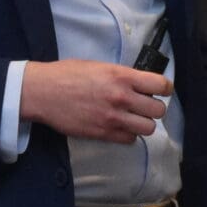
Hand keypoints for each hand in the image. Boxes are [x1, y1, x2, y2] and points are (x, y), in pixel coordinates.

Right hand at [20, 58, 169, 142]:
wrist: (43, 92)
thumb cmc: (66, 74)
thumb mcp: (98, 66)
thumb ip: (121, 76)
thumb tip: (138, 83)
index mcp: (121, 76)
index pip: (160, 85)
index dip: (164, 88)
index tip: (160, 90)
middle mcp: (121, 97)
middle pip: (158, 110)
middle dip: (153, 108)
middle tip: (144, 105)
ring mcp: (113, 118)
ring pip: (148, 128)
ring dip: (143, 123)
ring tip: (133, 118)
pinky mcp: (103, 134)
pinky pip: (129, 139)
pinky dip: (128, 134)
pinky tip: (119, 127)